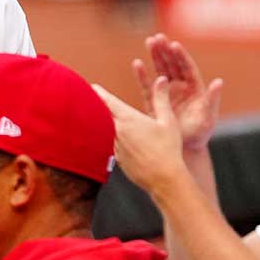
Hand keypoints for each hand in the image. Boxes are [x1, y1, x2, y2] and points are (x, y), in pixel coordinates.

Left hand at [93, 80, 188, 197]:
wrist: (164, 180)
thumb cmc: (168, 149)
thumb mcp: (168, 121)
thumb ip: (161, 98)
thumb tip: (161, 79)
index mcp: (128, 120)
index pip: (107, 101)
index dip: (98, 93)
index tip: (92, 86)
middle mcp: (117, 132)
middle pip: (100, 115)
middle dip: (96, 106)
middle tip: (91, 99)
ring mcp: (115, 147)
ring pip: (104, 131)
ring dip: (101, 124)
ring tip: (98, 118)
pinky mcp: (116, 160)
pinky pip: (109, 145)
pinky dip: (108, 140)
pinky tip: (113, 141)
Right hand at [133, 35, 223, 153]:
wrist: (184, 149)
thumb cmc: (199, 133)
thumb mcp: (207, 117)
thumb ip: (212, 99)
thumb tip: (218, 82)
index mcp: (194, 88)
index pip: (186, 67)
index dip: (180, 56)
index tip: (174, 44)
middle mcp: (180, 87)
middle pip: (172, 64)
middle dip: (165, 50)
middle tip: (158, 37)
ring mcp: (167, 92)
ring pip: (160, 70)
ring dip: (155, 56)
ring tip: (149, 41)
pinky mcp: (155, 101)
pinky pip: (147, 85)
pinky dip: (142, 75)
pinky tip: (137, 63)